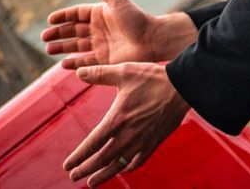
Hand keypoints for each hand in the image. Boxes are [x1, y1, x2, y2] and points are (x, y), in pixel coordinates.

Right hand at [43, 0, 197, 68]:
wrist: (152, 40)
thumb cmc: (136, 18)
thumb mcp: (117, 0)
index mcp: (99, 13)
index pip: (76, 14)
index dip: (63, 17)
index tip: (50, 20)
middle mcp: (98, 29)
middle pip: (73, 31)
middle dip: (59, 34)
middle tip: (44, 38)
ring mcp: (101, 44)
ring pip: (76, 46)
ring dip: (63, 48)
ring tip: (49, 50)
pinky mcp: (105, 59)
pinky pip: (86, 62)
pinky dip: (75, 63)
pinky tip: (64, 65)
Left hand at [64, 62, 189, 184]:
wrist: (182, 87)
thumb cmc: (152, 78)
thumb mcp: (124, 71)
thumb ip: (99, 74)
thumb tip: (78, 72)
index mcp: (117, 119)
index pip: (92, 144)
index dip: (78, 157)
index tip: (67, 166)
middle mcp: (128, 135)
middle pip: (102, 159)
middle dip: (85, 169)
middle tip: (73, 176)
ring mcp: (142, 142)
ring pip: (118, 164)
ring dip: (103, 175)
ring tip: (91, 183)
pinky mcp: (154, 143)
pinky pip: (137, 162)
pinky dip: (126, 168)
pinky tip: (121, 169)